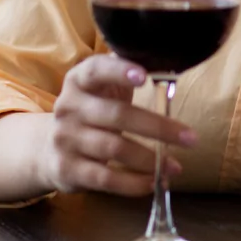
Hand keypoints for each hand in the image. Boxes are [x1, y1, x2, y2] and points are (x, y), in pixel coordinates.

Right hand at [38, 55, 197, 196]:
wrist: (49, 144)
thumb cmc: (93, 108)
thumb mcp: (104, 86)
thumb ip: (126, 71)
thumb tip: (164, 58)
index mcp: (79, 80)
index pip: (97, 70)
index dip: (120, 71)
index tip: (145, 77)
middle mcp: (68, 106)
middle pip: (116, 115)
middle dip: (157, 127)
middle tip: (190, 138)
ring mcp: (65, 139)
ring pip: (113, 148)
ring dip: (150, 160)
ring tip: (176, 167)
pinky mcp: (67, 169)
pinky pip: (105, 178)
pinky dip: (133, 183)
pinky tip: (154, 183)